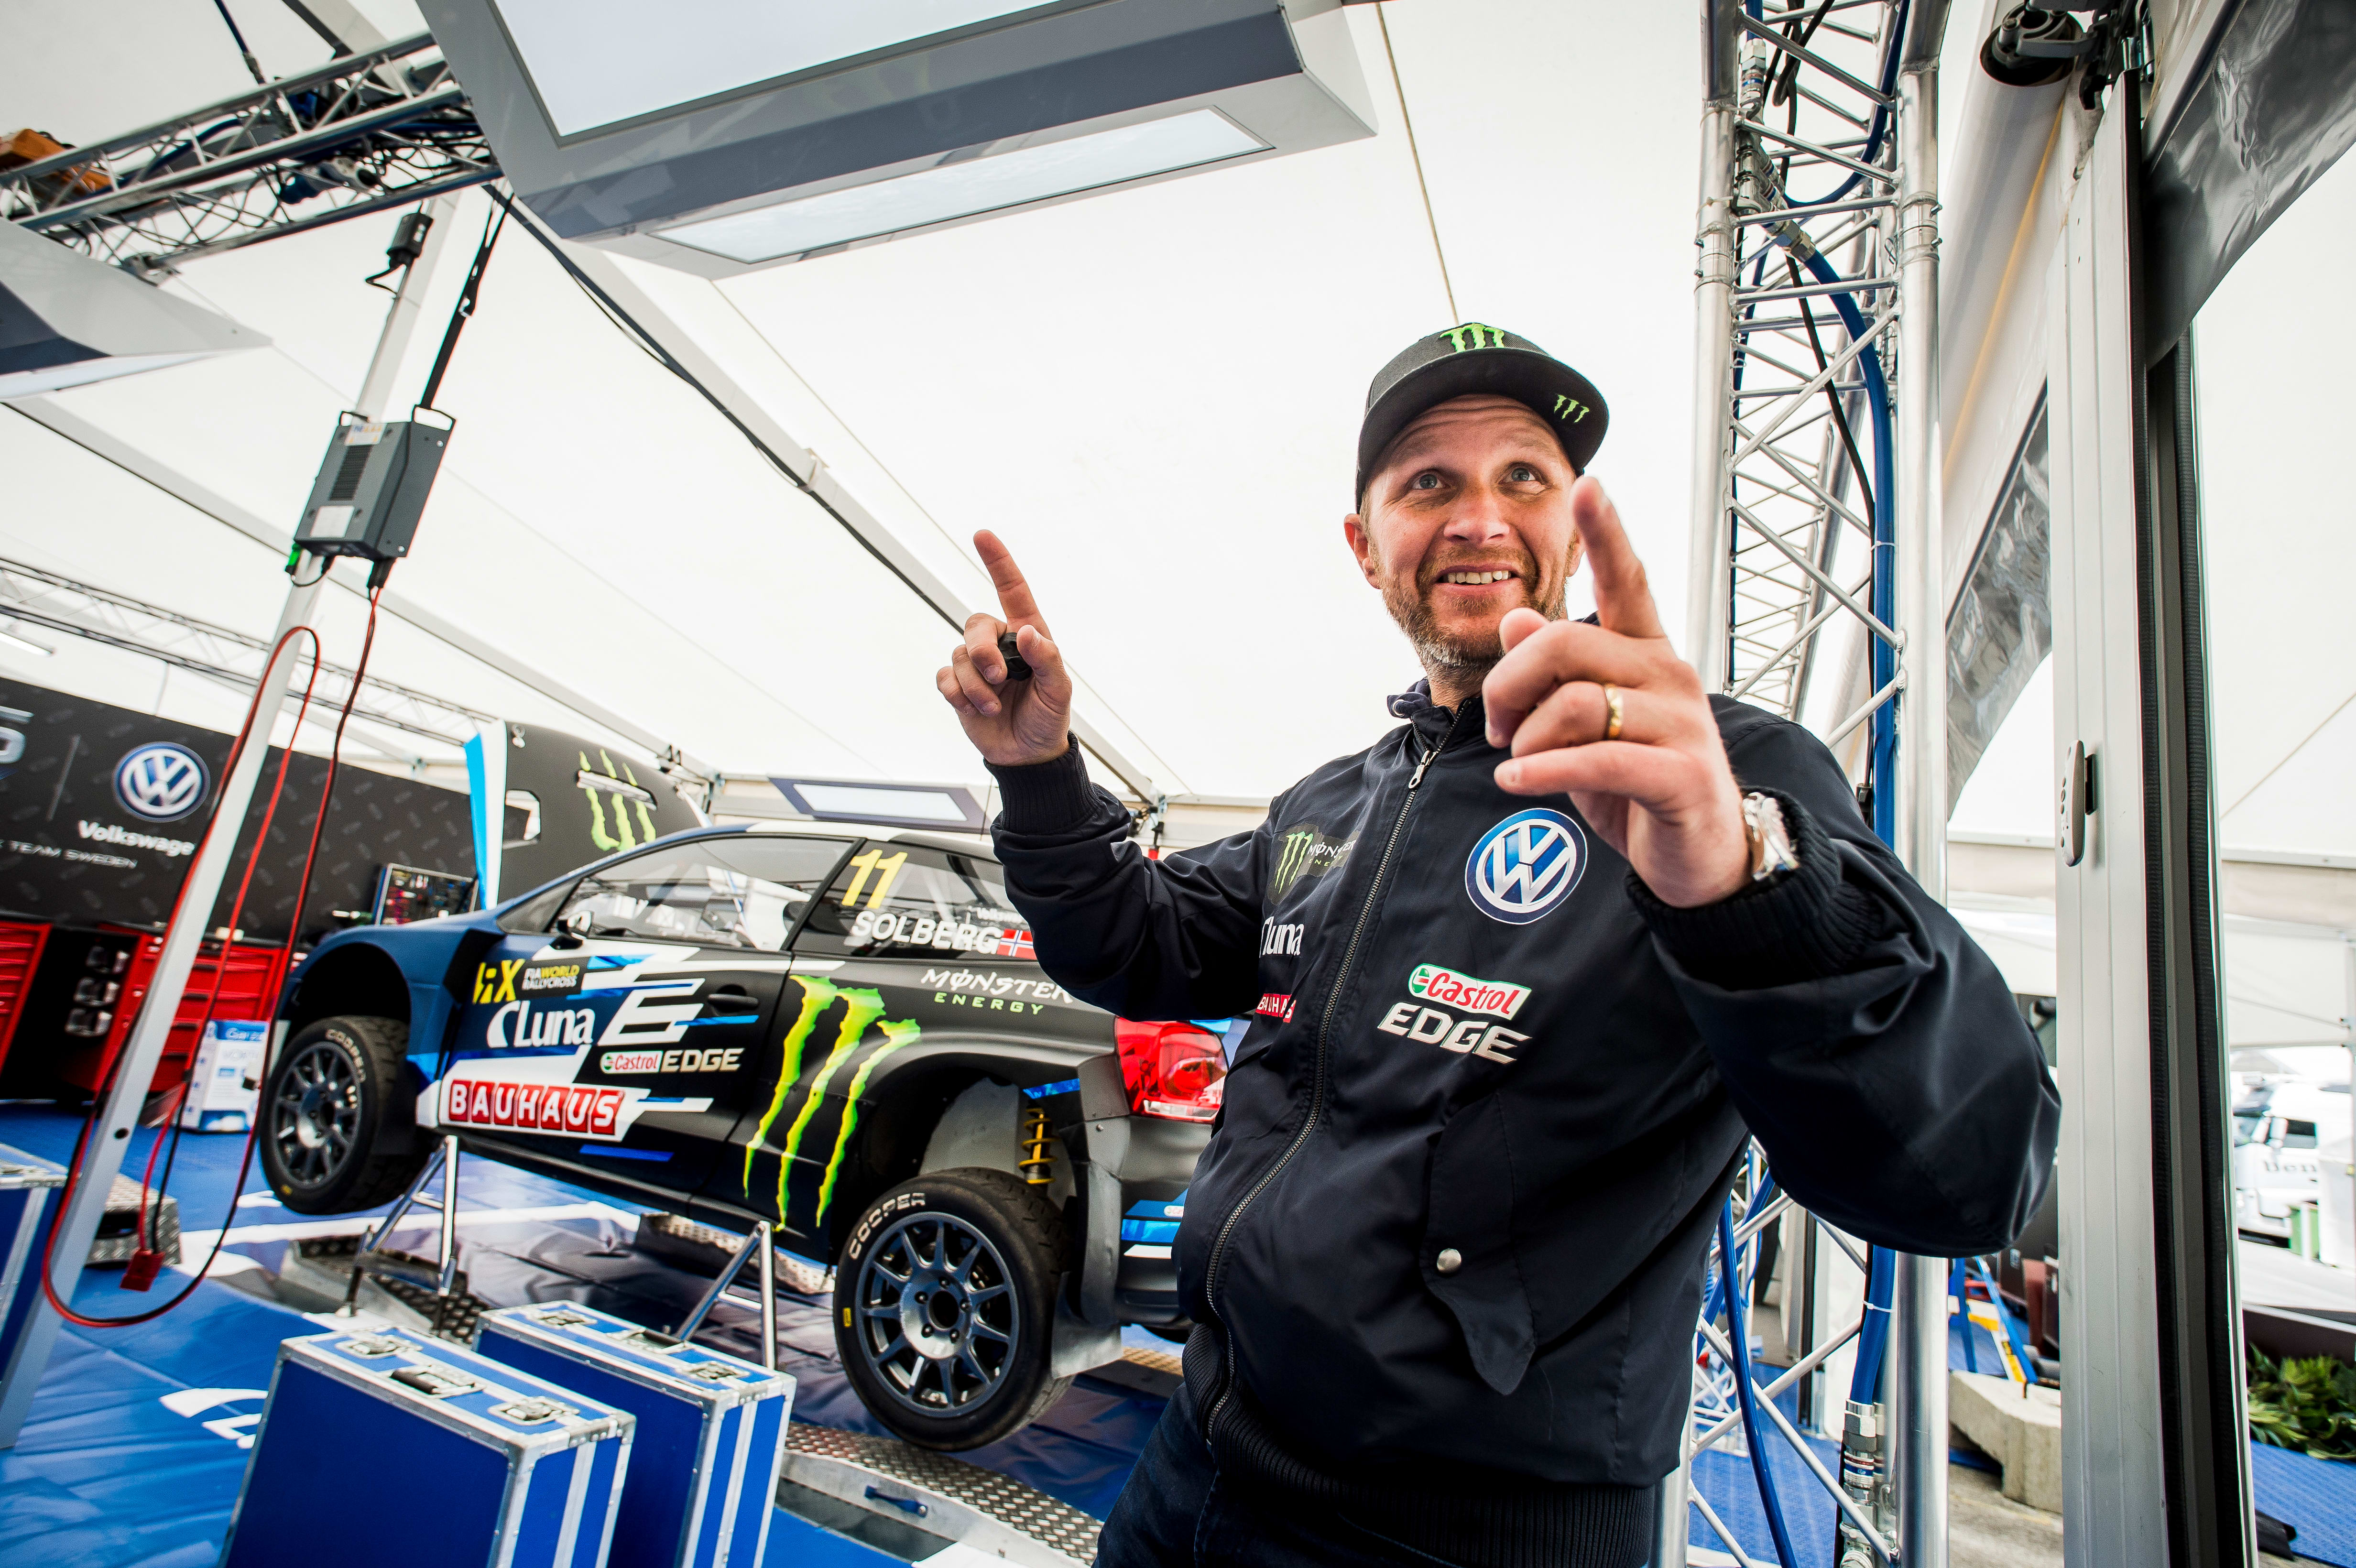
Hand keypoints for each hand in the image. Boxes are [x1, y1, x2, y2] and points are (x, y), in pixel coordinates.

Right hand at [936, 531, 1073, 767]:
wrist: (1027, 754)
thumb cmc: (1047, 717)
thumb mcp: (1058, 690)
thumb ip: (1046, 659)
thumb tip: (1025, 632)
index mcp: (1026, 635)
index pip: (1012, 591)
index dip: (997, 562)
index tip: (982, 536)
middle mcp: (999, 644)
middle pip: (975, 625)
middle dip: (982, 651)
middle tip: (999, 678)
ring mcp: (976, 665)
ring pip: (959, 657)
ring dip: (976, 685)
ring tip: (995, 705)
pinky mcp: (958, 686)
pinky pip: (944, 678)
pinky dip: (958, 695)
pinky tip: (976, 709)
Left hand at [1480, 478, 1749, 907]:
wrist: (1700, 857)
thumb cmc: (1638, 782)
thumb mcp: (1586, 723)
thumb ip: (1557, 672)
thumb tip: (1518, 615)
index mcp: (1648, 653)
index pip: (1628, 581)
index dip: (1606, 534)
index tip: (1588, 485)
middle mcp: (1669, 676)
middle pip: (1565, 645)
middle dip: (1509, 683)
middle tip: (1498, 726)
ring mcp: (1681, 724)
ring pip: (1574, 704)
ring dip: (1527, 739)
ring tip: (1521, 763)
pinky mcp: (1681, 774)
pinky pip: (1596, 759)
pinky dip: (1543, 772)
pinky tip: (1516, 782)